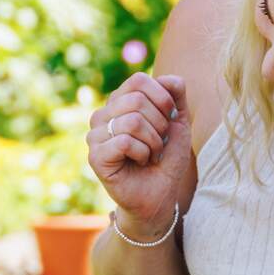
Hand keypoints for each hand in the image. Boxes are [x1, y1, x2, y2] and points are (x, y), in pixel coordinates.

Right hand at [87, 73, 194, 233]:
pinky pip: (124, 142)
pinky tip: (141, 162)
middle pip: (136, 99)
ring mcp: (95, 135)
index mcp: (119, 102)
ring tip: (152, 155)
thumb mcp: (178, 123)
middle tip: (160, 143)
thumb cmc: (166, 159)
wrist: (160, 195)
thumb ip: (176, 96)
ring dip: (153, 141)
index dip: (162, 97)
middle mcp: (103, 115)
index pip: (139, 80)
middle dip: (160, 123)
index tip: (169, 119)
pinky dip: (142, 153)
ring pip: (131, 121)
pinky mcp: (95, 156)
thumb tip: (171, 78)